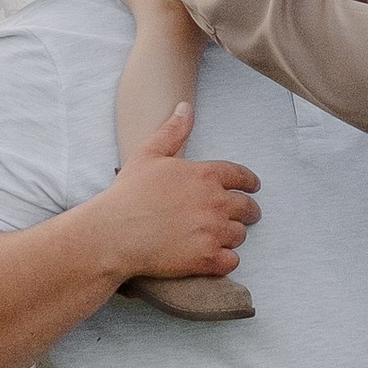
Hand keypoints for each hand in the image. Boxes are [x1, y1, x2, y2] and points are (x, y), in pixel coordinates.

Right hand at [98, 102, 260, 282]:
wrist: (114, 233)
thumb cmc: (128, 194)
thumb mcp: (148, 154)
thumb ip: (173, 130)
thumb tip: (186, 107)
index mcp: (204, 175)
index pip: (241, 176)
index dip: (250, 182)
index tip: (253, 187)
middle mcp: (214, 202)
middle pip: (247, 208)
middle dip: (247, 211)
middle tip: (244, 216)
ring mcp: (212, 231)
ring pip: (239, 235)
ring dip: (232, 235)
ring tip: (221, 237)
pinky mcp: (206, 259)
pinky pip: (231, 261)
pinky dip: (226, 260)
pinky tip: (216, 258)